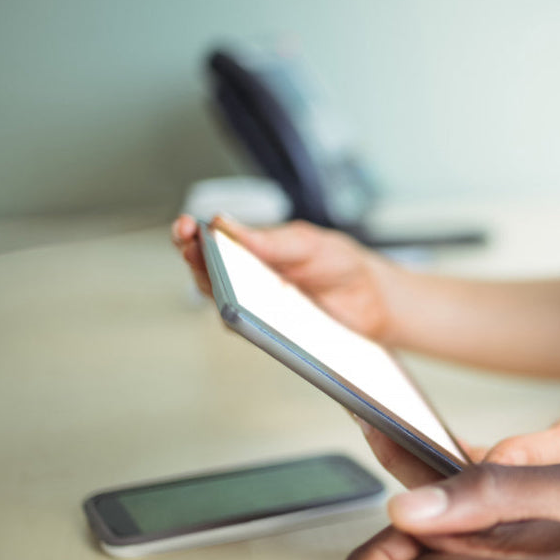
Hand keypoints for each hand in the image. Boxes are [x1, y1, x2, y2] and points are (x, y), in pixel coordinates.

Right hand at [171, 213, 399, 342]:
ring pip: (221, 302)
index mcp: (250, 247)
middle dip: (194, 259)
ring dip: (217, 293)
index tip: (186, 226)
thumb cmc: (339, 265)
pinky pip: (248, 330)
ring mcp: (253, 307)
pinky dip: (244, 322)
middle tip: (192, 248)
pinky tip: (246, 314)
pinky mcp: (266, 335)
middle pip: (205, 272)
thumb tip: (224, 224)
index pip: (208, 239)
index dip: (191, 233)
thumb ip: (271, 239)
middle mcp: (244, 277)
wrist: (372, 301)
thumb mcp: (309, 243)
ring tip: (217, 280)